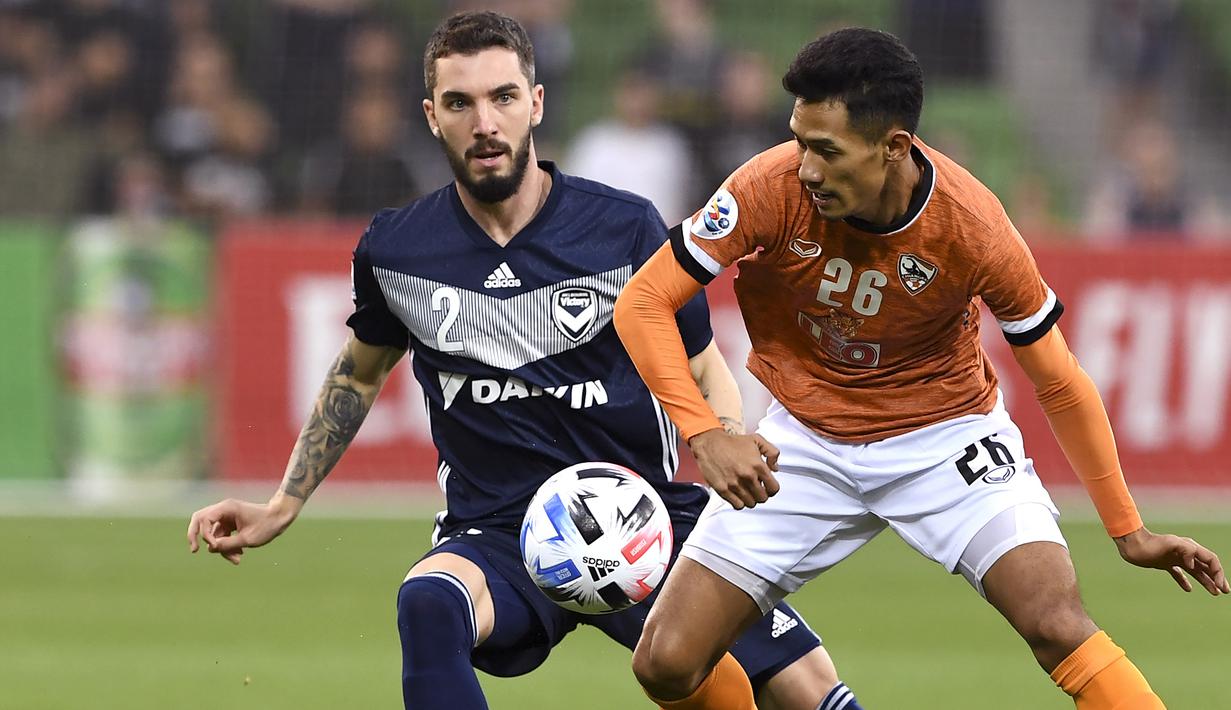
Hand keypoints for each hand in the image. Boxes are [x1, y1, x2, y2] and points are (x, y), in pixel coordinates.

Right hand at [186, 495, 300, 564]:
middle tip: (194, 550)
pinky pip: (221, 537)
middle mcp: (223, 510)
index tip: (214, 545)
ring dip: (221, 548)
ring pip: (213, 534)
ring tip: (237, 559)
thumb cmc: (267, 525)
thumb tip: (210, 548)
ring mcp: (226, 517)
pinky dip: (227, 547)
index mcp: (226, 508)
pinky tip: (239, 556)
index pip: (204, 519)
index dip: (204, 534)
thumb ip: (228, 544)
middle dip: (196, 536)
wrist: (280, 518)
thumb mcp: (248, 539)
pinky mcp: (230, 524)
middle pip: (200, 521)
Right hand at [688, 429, 780, 509]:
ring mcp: (735, 485)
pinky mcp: (723, 490)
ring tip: (747, 492)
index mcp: (758, 465)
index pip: (773, 488)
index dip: (772, 489)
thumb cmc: (731, 442)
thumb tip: (775, 468)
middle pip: (763, 498)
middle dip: (762, 494)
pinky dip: (740, 503)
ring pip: (751, 504)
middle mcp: (747, 476)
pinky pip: (738, 505)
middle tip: (757, 489)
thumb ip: (772, 452)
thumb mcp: (757, 440)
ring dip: (751, 499)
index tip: (768, 487)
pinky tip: (738, 495)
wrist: (709, 443)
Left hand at [1114, 527, 1228, 595]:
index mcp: (1190, 547)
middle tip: (1225, 591)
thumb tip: (1193, 564)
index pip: (1211, 560)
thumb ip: (1185, 549)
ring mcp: (1175, 558)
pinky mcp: (1165, 564)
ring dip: (1206, 582)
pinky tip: (1188, 589)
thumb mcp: (1169, 543)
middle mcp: (1185, 553)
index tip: (1220, 586)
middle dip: (1217, 578)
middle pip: (1207, 566)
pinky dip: (1184, 581)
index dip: (1218, 573)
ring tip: (1215, 593)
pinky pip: (1179, 574)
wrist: (1132, 545)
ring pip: (1196, 571)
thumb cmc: (1150, 544)